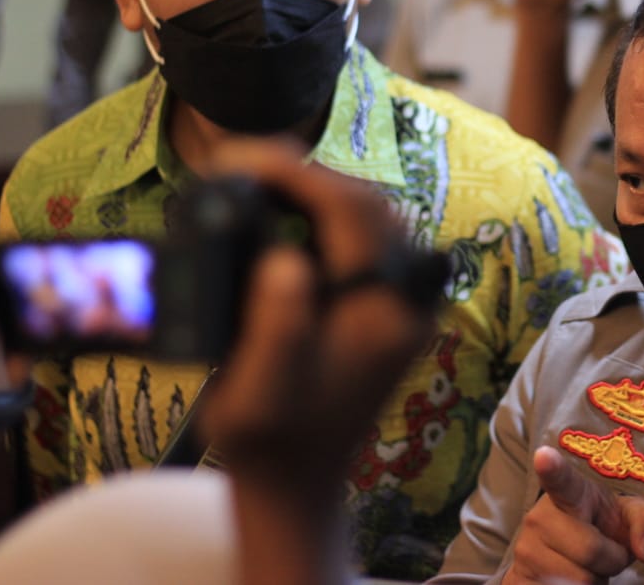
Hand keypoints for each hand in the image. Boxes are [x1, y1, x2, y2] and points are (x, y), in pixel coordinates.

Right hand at [197, 137, 436, 494]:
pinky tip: (284, 214)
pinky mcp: (387, 305)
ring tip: (255, 180)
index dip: (293, 172)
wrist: (298, 486)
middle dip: (304, 173)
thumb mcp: (257, 393)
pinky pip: (366, 238)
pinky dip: (324, 215)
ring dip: (315, 190)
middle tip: (240, 163)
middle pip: (368, 203)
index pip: (351, 212)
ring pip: (371, 215)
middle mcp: (408, 302)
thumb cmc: (269, 443)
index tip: (236, 157)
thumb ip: (275, 326)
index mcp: (384, 316)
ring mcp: (403, 302)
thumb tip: (285, 261)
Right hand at [503, 446, 643, 583]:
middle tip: (605, 553)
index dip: (552, 468)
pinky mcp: (519, 580)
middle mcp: (539, 518)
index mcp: (569, 494)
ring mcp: (526, 551)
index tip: (544, 456)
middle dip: (609, 560)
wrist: (574, 558)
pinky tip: (570, 580)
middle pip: (589, 551)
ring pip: (577, 581)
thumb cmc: (606, 530)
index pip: (560, 480)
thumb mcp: (634, 518)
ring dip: (593, 581)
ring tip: (586, 566)